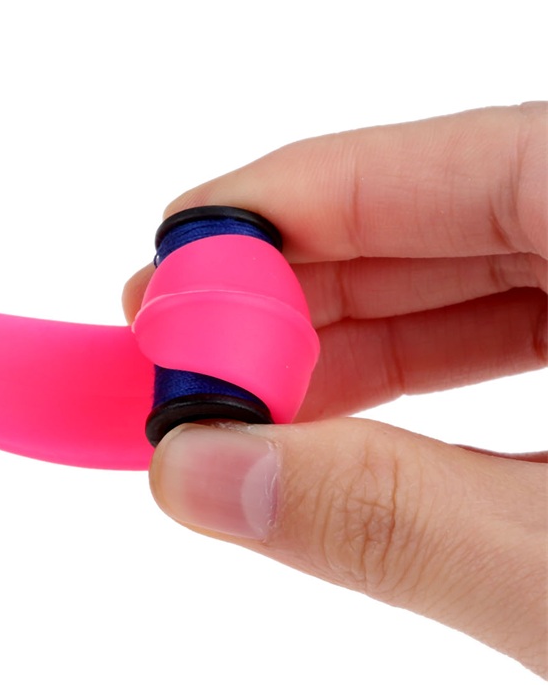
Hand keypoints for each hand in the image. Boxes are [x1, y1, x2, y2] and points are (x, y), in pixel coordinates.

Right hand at [125, 104, 546, 675]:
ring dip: (354, 335)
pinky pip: (533, 327)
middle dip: (306, 284)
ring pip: (494, 273)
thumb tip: (199, 473)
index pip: (457, 165)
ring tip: (241, 393)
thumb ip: (394, 518)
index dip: (293, 204)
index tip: (173, 259)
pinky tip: (345, 418)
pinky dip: (431, 370)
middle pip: (462, 213)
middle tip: (182, 344)